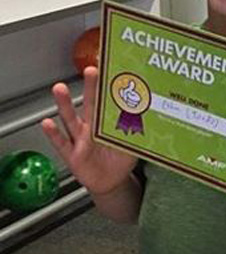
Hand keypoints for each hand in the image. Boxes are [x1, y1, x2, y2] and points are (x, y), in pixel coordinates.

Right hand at [41, 67, 136, 195]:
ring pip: (71, 119)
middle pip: (91, 105)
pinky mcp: (72, 155)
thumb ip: (138, 133)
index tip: (112, 71)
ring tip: (59, 89)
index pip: (108, 103)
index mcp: (106, 125)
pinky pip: (61, 143)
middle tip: (90, 71)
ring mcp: (80, 140)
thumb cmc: (120, 161)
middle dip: (90, 88)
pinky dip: (54, 133)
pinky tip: (48, 123)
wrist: (110, 182)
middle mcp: (91, 129)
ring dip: (65, 104)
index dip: (109, 88)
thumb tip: (150, 118)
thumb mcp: (132, 146)